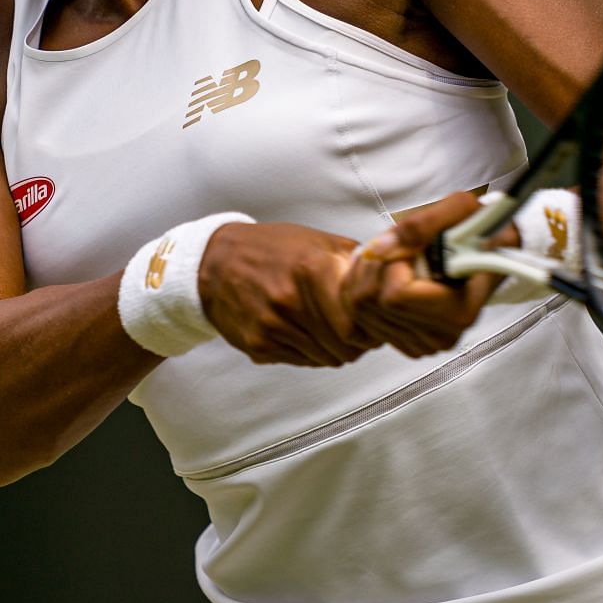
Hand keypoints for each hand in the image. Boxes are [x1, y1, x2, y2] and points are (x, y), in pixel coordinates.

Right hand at [199, 222, 382, 366]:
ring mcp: (271, 326)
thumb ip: (352, 261)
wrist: (215, 262)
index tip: (375, 326)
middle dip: (359, 343)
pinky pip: (301, 361)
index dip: (372, 329)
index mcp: (311, 270)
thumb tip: (388, 277)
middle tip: (361, 334)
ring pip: (325, 358)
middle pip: (344, 346)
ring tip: (334, 333)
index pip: (357, 324)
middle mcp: (290, 301)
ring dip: (336, 350)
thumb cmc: (271, 249)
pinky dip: (312, 353)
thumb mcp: (316, 241)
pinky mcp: (258, 345)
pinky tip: (309, 334)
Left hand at [341, 191, 505, 358]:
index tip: (410, 247)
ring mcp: (425, 343)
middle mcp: (441, 335)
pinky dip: (367, 292)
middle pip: (372, 302)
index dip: (393, 263)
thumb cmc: (484, 233)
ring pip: (361, 311)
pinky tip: (389, 277)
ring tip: (395, 259)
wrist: (496, 253)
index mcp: (459, 311)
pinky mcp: (410, 344)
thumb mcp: (463, 211)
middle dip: (375, 266)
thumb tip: (379, 248)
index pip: (396, 295)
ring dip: (367, 276)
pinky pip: (364, 321)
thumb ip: (420, 225)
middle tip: (398, 247)